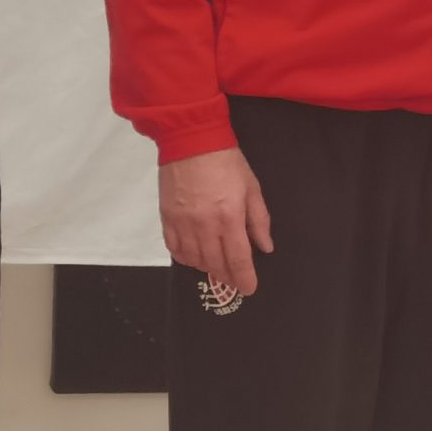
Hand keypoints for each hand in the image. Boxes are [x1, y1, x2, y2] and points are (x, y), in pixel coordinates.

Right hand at [159, 146, 273, 297]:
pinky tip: (192, 256)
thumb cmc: (226, 163)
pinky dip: (183, 256)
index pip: (238, 259)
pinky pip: (173, 246)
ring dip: (206, 268)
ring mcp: (182, 222)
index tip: (249, 288)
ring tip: (214, 267)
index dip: (245, 279)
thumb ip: (259, 221)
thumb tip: (265, 247)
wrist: (191, 141)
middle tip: (233, 280)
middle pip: (215, 263)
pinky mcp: (166, 216)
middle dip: (226, 277)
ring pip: (193, 259)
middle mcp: (204, 224)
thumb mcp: (252, 188)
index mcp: (229, 217)